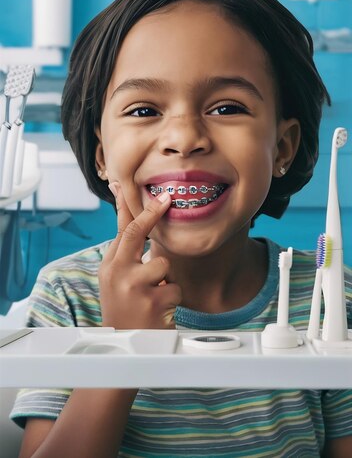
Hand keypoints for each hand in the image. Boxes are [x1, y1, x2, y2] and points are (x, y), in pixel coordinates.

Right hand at [98, 185, 181, 329]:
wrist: (124, 347)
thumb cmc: (125, 309)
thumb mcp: (117, 280)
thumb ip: (127, 254)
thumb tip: (138, 223)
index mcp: (109, 265)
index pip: (122, 228)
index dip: (133, 206)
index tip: (144, 189)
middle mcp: (117, 272)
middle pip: (137, 232)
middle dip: (153, 213)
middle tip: (168, 198)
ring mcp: (133, 286)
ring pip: (163, 264)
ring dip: (165, 281)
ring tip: (154, 296)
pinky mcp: (151, 301)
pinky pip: (174, 288)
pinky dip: (171, 299)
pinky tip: (159, 311)